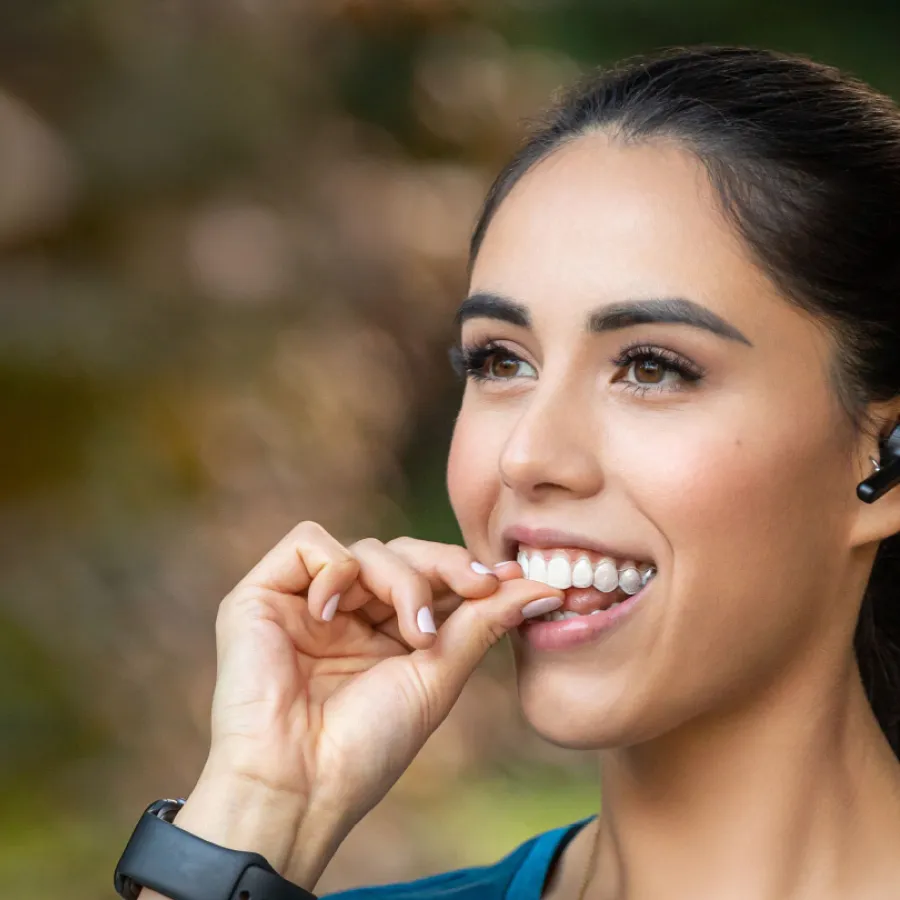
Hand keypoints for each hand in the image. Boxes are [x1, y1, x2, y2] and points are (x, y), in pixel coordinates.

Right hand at [178, 522, 562, 887]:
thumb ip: (481, 623)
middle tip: (479, 588)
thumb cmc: (367, 746)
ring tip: (414, 632)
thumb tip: (541, 588)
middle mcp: (345, 612)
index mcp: (381, 634)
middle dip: (445, 567)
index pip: (427, 578)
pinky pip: (308, 541)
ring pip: (366, 549)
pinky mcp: (262, 593)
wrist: (299, 785)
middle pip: (401, 554)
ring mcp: (305, 600)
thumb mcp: (436, 677)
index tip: (512, 578)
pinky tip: (333, 614)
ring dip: (401, 580)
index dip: (466, 570)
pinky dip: (335, 569)